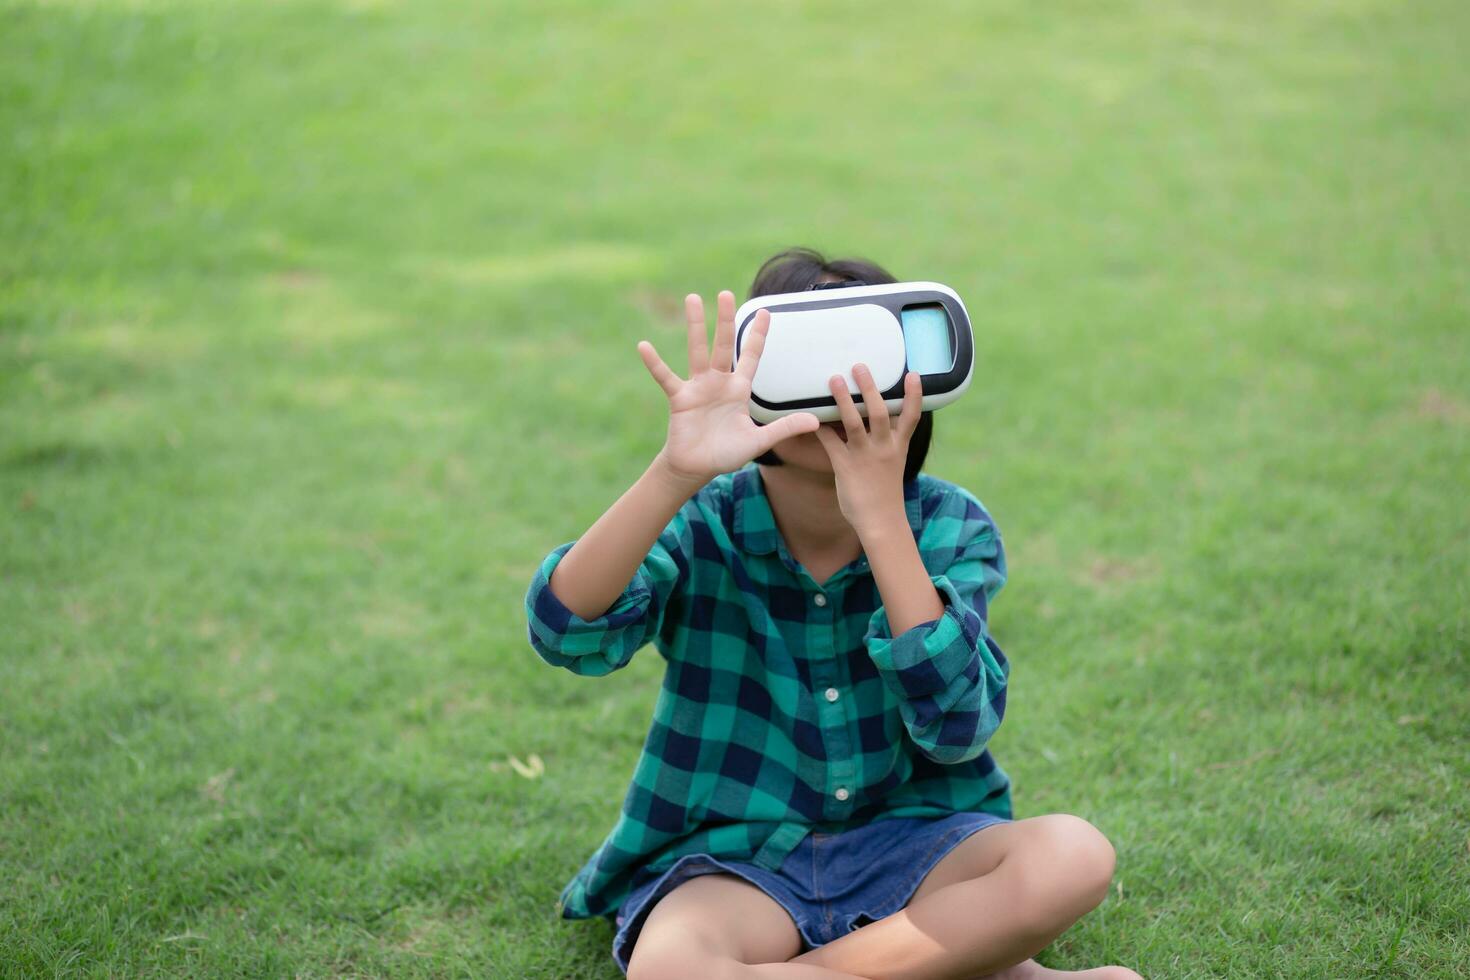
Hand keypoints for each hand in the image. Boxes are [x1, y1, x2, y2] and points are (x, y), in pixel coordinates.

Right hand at [639, 290, 819, 485]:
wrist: (698, 468)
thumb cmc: (727, 453)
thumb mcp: (758, 441)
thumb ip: (784, 429)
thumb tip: (816, 423)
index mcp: (739, 389)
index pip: (751, 356)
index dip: (758, 335)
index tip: (766, 311)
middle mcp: (718, 382)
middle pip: (723, 345)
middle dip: (725, 320)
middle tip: (726, 294)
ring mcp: (697, 387)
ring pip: (697, 351)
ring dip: (695, 326)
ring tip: (693, 298)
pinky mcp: (680, 398)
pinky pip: (666, 377)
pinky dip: (655, 363)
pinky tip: (644, 346)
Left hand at [812, 364, 922, 534]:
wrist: (881, 522)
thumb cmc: (885, 494)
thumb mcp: (893, 465)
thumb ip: (885, 444)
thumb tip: (872, 424)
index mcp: (899, 447)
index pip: (911, 417)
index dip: (913, 395)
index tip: (913, 374)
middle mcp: (884, 448)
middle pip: (880, 411)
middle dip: (870, 388)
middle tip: (860, 366)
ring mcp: (864, 456)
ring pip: (854, 422)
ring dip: (843, 399)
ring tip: (834, 379)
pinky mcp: (845, 466)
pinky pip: (830, 442)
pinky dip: (820, 427)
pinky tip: (808, 414)